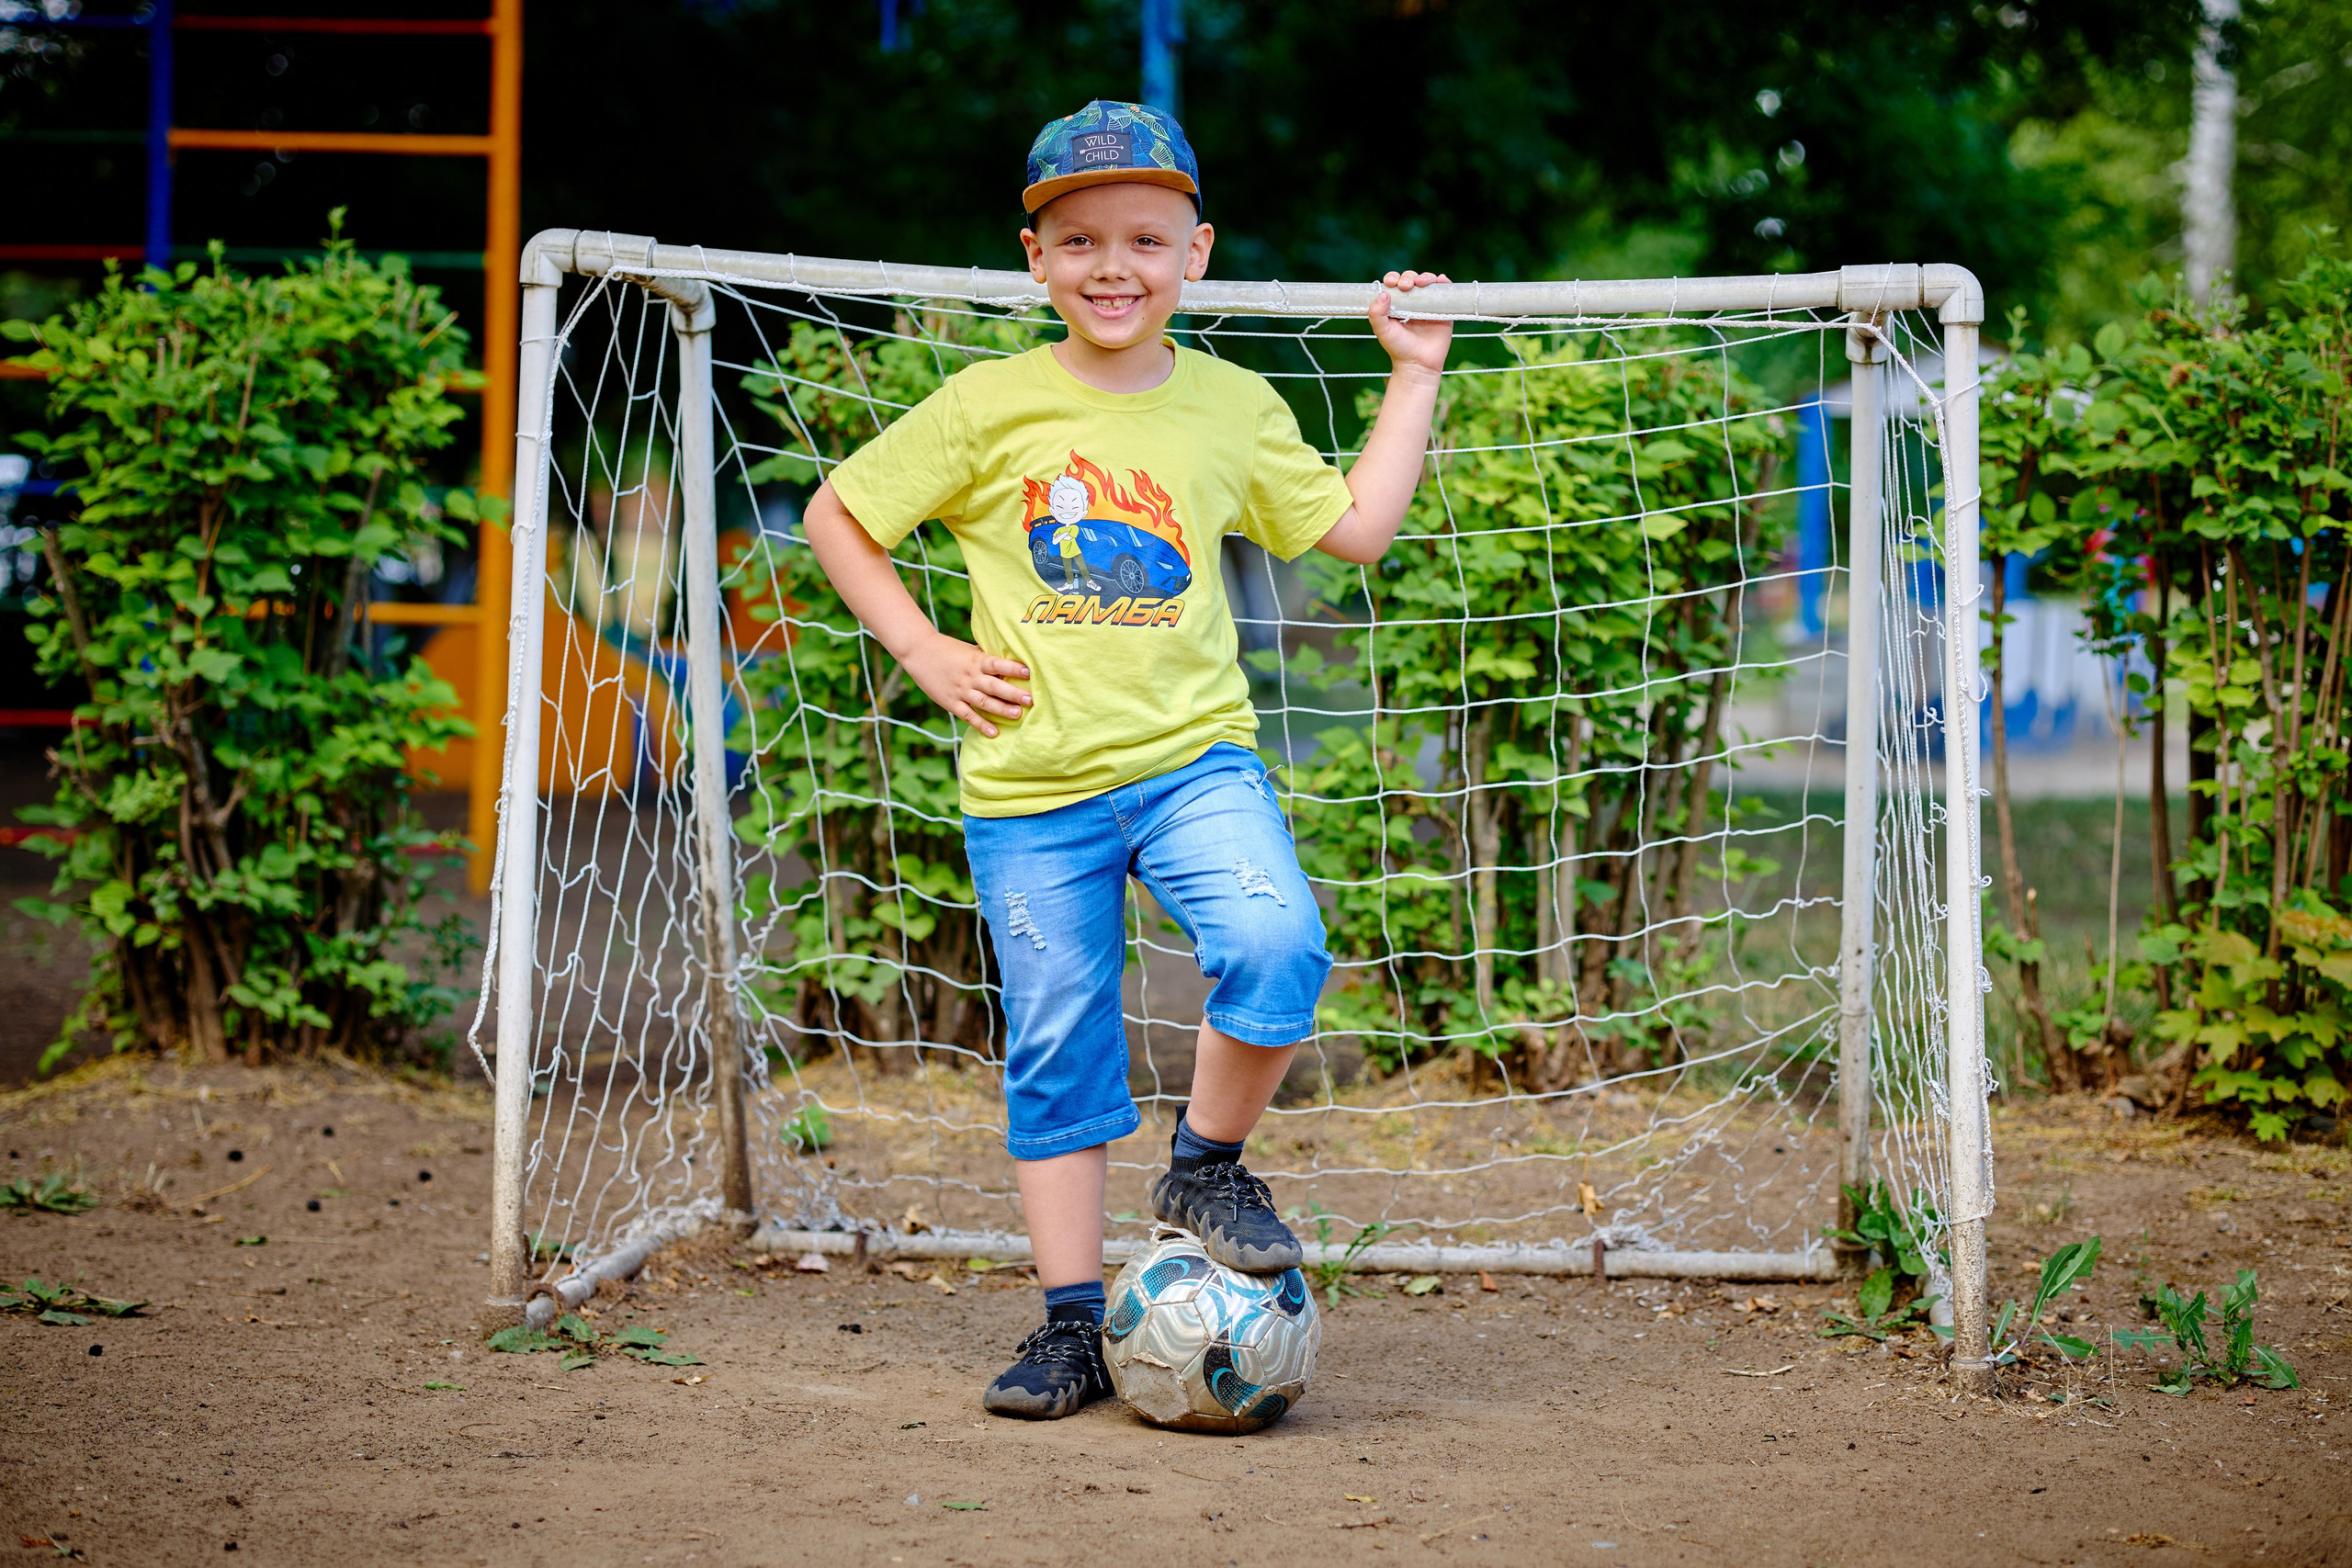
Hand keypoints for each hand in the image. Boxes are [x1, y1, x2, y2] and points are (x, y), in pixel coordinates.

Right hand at [902, 631, 1030, 738]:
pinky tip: (994, 732)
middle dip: (1013, 693)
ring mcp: (960, 691)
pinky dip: (981, 724)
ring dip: (1001, 710)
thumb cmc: (948, 649)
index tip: (1028, 672)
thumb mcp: (969, 649)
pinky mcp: (951, 703)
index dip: (1012, 668)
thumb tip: (1011, 658)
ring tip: (1017, 715)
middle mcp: (970, 676)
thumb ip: (987, 657)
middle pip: (994, 686)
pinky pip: (968, 715)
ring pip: (984, 702)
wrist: (918, 652)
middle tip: (1030, 700)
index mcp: (975, 660)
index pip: (997, 663)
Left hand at [1370, 270, 1453, 377]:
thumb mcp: (1382, 331)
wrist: (1418, 364)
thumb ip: (1376, 313)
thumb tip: (1383, 293)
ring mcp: (1429, 305)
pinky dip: (1444, 282)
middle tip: (1406, 286)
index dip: (1393, 278)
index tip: (1391, 283)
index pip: (1395, 284)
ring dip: (1425, 277)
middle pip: (1412, 279)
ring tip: (1422, 283)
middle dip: (1408, 277)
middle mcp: (1413, 302)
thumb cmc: (1398, 348)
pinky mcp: (1443, 311)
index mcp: (1397, 304)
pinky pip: (1445, 292)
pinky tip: (1441, 280)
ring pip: (1428, 282)